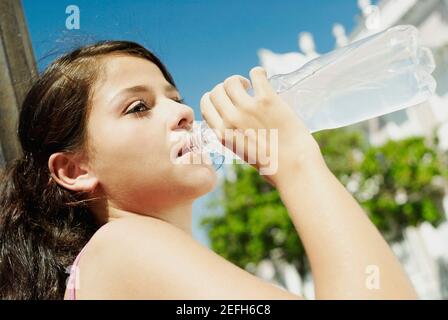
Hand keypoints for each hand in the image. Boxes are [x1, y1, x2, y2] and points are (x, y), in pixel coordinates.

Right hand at [200, 66, 323, 185]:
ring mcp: (247, 108)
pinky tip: (263, 77)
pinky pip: (256, 74)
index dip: (213, 98)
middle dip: (226, 88)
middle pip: (217, 91)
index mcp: (221, 134)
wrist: (293, 166)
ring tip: (251, 86)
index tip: (225, 99)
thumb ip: (233, 136)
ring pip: (232, 81)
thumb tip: (235, 120)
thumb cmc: (271, 164)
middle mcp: (230, 120)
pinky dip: (258, 73)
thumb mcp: (241, 152)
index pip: (205, 105)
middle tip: (241, 92)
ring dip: (240, 80)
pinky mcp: (266, 100)